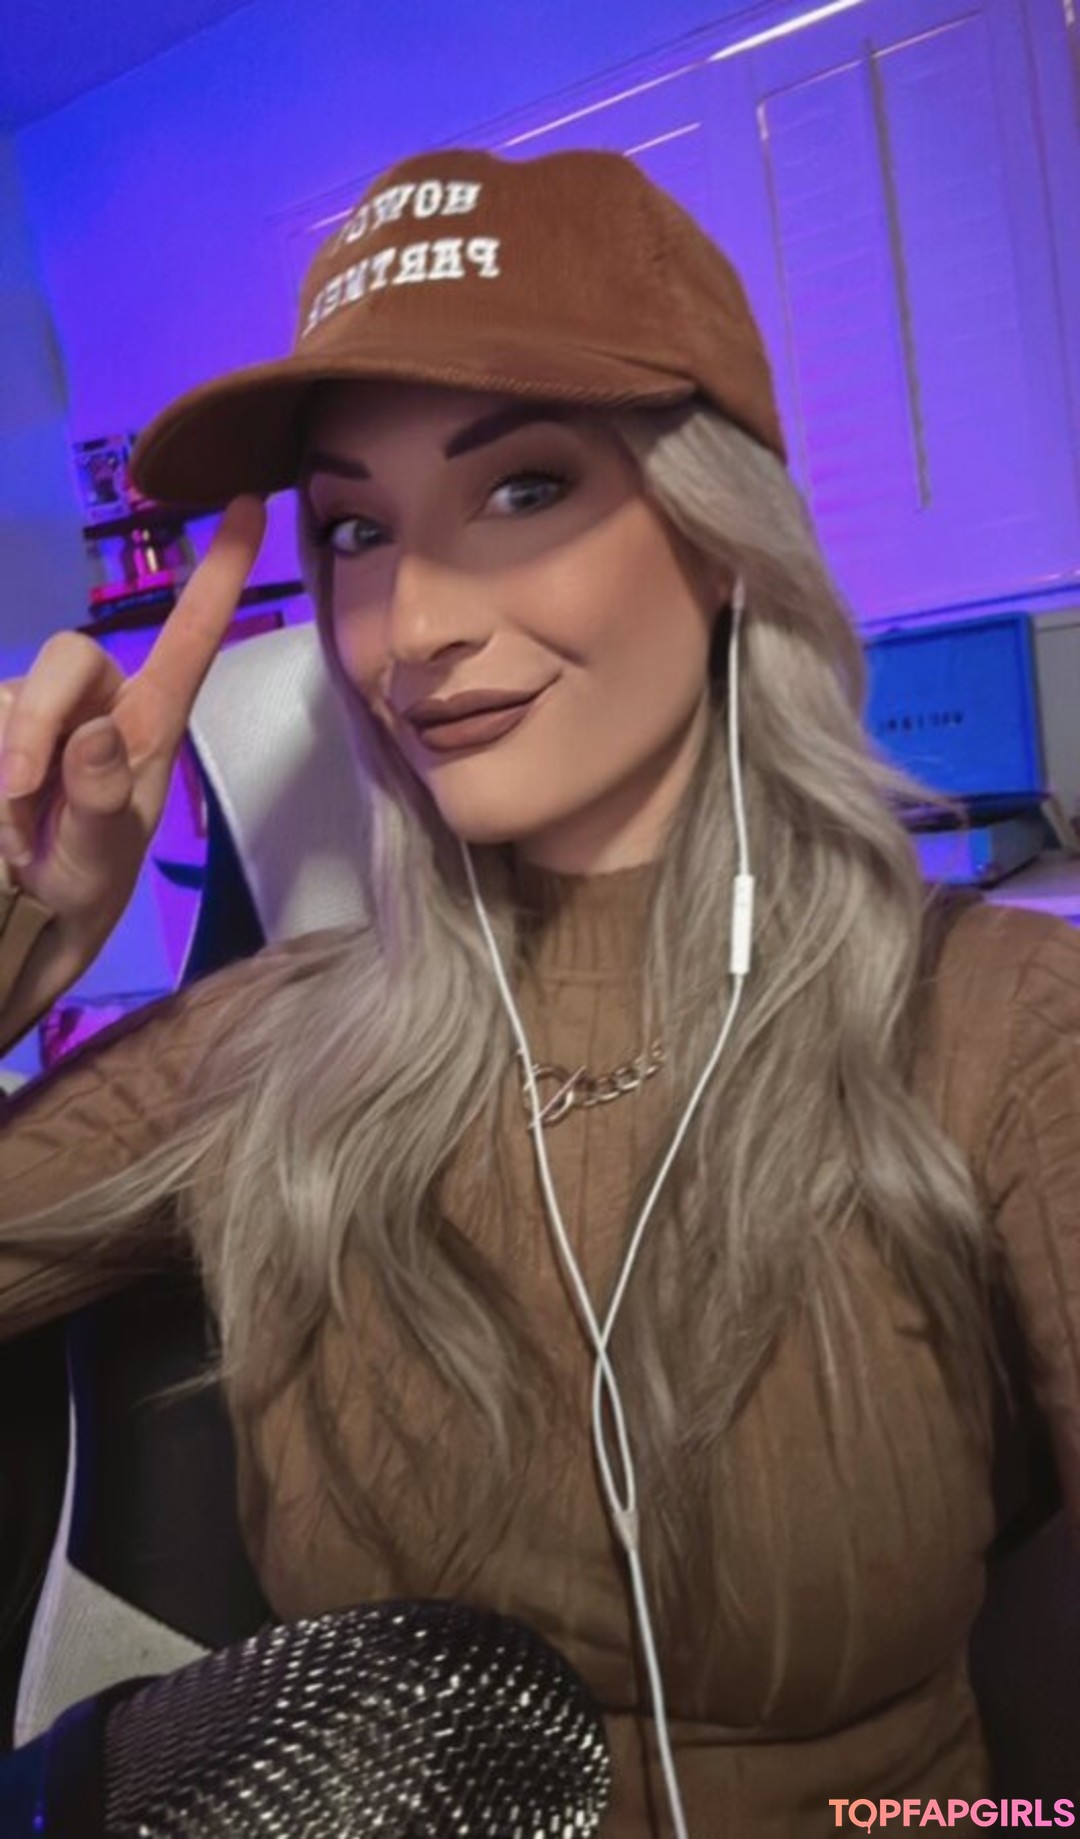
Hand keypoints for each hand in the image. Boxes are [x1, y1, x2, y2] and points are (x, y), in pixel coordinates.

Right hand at [0, 496, 265, 1023]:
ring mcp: (39, 706)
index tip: (253, 503)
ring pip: (12, 695)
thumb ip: (101, 800)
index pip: (190, 637)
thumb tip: (94, 731)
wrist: (25, 906)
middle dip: (38, 719)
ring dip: (10, 766)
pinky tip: (2, 811)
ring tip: (18, 828)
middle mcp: (98, 700)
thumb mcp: (99, 858)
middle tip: (22, 795)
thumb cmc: (83, 880)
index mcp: (150, 721)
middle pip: (69, 654)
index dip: (220, 572)